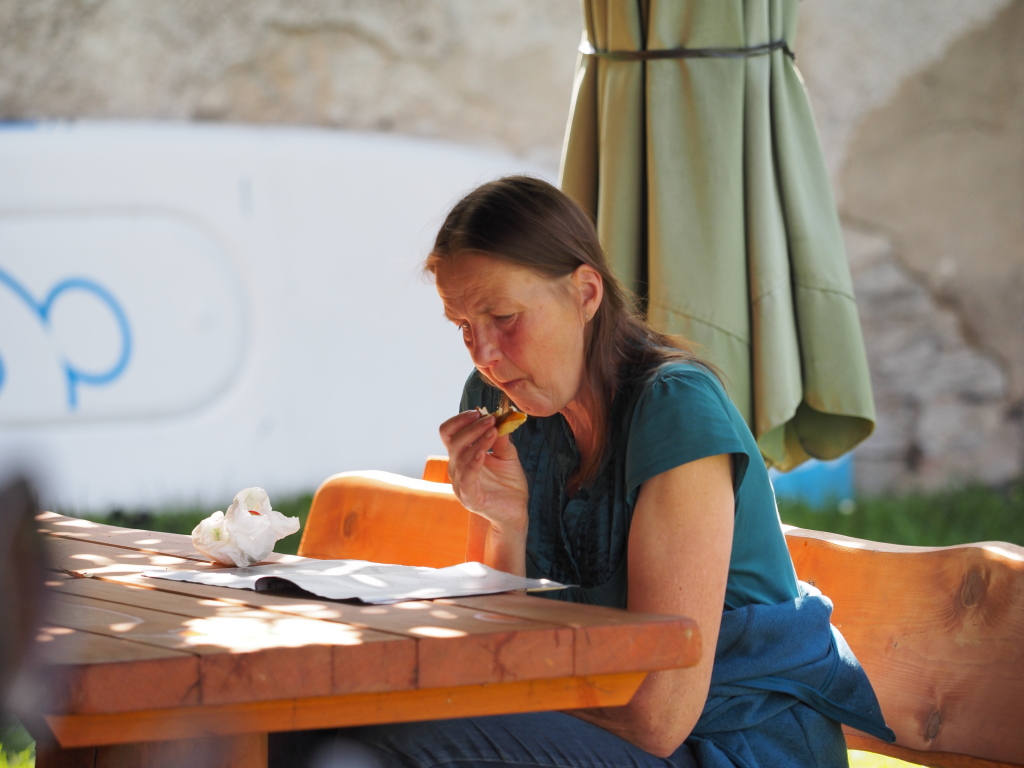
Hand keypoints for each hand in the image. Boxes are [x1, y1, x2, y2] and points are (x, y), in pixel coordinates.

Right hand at [439, 410, 528, 537]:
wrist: (516, 512)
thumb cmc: (509, 485)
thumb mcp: (508, 457)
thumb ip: (502, 440)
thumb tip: (501, 418)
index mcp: (462, 457)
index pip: (449, 434)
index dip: (459, 420)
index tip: (478, 411)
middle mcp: (456, 469)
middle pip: (453, 442)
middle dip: (471, 427)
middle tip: (490, 418)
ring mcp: (460, 484)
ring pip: (460, 457)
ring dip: (476, 440)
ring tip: (493, 430)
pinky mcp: (469, 498)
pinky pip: (466, 477)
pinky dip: (474, 462)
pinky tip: (484, 453)